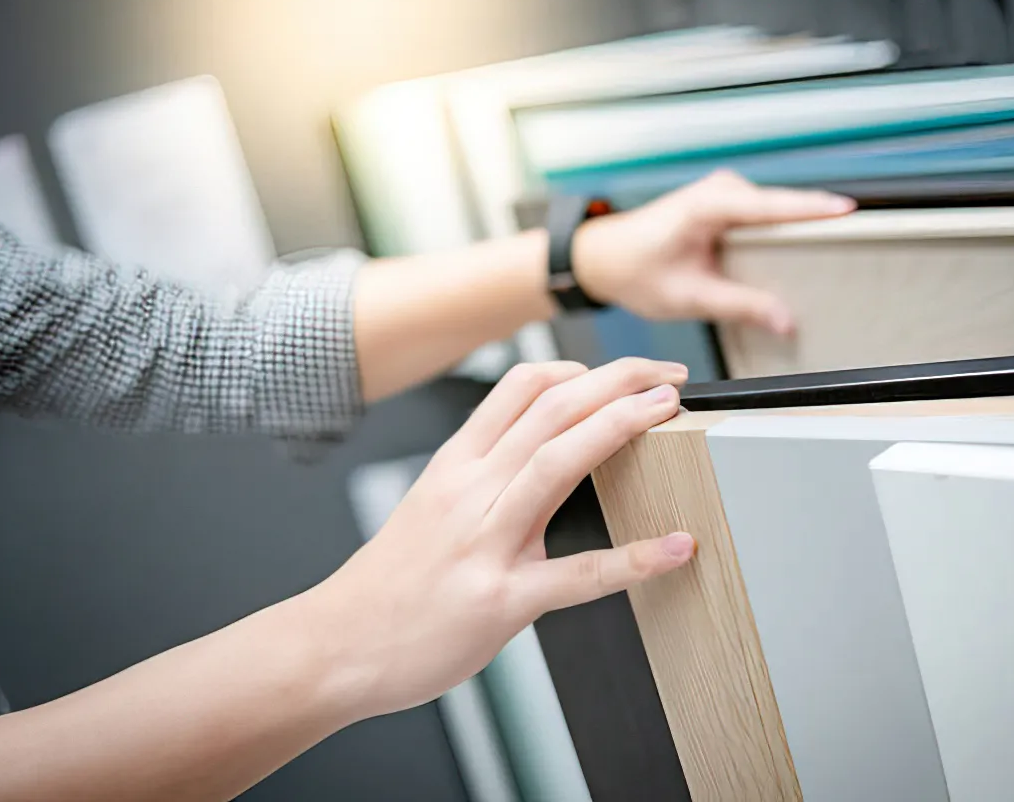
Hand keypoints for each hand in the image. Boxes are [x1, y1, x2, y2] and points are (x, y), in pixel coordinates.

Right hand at [307, 358, 695, 718]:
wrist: (337, 645)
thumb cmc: (391, 580)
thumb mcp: (430, 503)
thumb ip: (482, 472)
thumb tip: (539, 447)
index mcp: (456, 464)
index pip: (521, 386)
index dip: (582, 368)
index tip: (624, 371)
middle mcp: (470, 490)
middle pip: (551, 408)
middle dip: (618, 380)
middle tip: (670, 375)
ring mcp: (485, 542)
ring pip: (558, 463)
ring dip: (621, 426)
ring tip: (669, 410)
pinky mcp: (501, 600)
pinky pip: (578, 574)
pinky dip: (635, 559)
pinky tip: (676, 547)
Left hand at [571, 170, 854, 334]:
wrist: (606, 257)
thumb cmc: (637, 270)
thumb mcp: (689, 296)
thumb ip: (740, 306)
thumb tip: (785, 320)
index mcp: (709, 205)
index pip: (773, 206)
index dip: (812, 209)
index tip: (849, 211)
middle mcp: (721, 190)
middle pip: (783, 207)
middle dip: (815, 225)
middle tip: (853, 247)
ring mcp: (727, 193)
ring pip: (778, 212)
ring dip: (800, 232)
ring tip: (833, 255)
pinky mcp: (730, 204)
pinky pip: (768, 218)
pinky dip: (784, 235)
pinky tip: (800, 256)